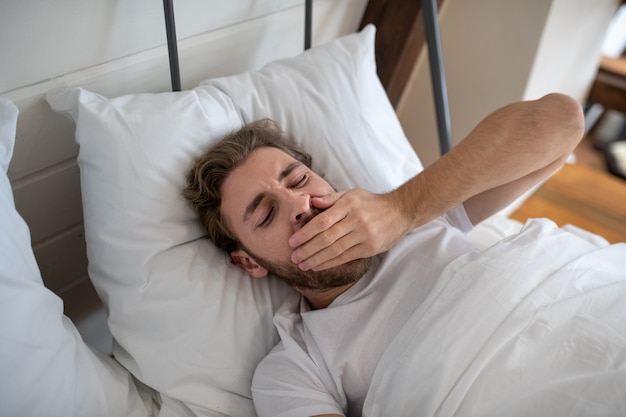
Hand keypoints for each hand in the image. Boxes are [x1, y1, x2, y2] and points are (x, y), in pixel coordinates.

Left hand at [289, 188, 407, 270]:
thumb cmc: (372, 202)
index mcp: (348, 205)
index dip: (305, 233)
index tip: (292, 241)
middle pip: (326, 238)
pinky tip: (318, 266)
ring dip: (316, 259)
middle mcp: (355, 220)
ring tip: (302, 264)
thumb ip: (331, 199)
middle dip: (307, 249)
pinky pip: (346, 257)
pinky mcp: (370, 248)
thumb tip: (311, 202)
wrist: (400, 211)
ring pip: (335, 250)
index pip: (322, 221)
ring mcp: (364, 235)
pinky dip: (330, 263)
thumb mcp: (351, 194)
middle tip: (293, 257)